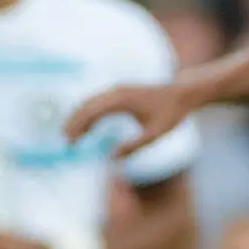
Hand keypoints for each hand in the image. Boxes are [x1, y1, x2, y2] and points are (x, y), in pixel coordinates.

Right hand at [63, 80, 194, 158]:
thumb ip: (134, 146)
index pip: (91, 112)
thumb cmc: (171, 114)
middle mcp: (116, 91)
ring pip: (90, 102)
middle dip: (73, 124)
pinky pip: (98, 102)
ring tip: (72, 138)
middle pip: (86, 106)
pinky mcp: (120, 92)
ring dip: (79, 118)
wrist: (182, 93)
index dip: (78, 127)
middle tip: (65, 143)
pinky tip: (87, 129)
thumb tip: (113, 158)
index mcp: (122, 99)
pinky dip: (89, 114)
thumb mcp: (155, 134)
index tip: (70, 143)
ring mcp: (117, 90)